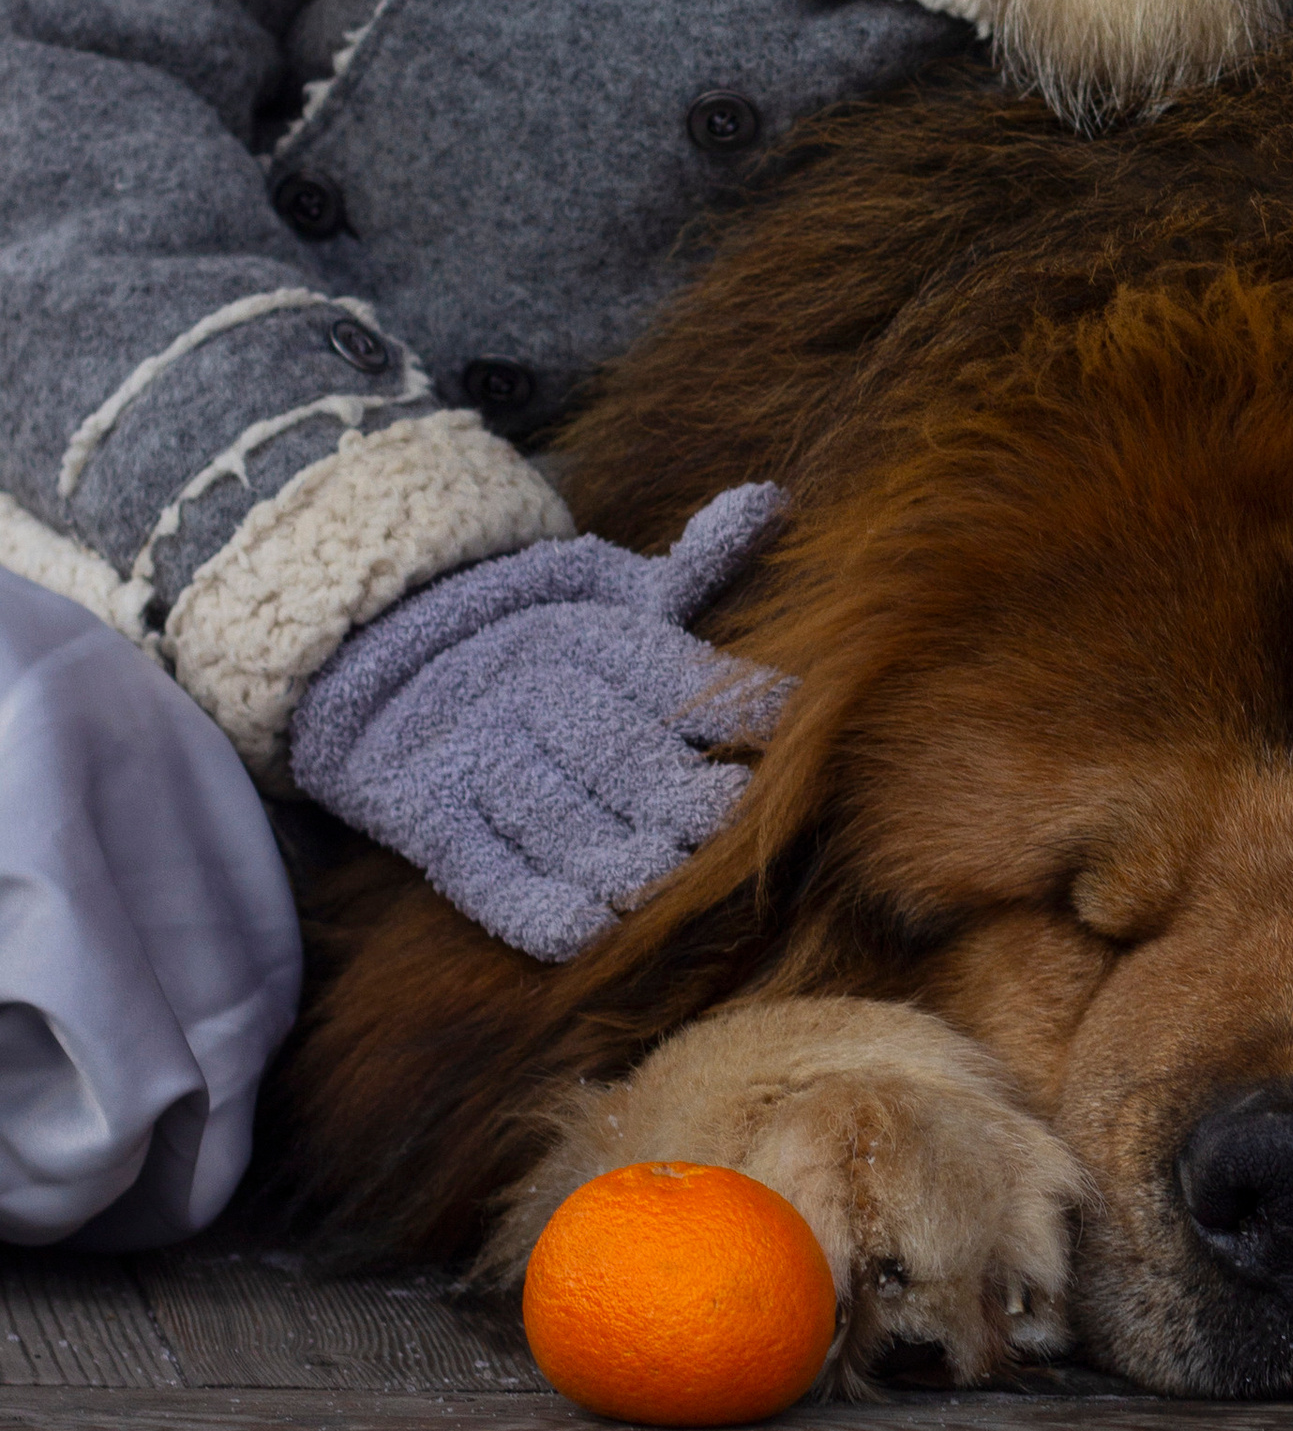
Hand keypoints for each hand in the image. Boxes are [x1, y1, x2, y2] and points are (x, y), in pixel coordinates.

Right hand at [290, 484, 792, 961]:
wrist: (366, 641)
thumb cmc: (529, 632)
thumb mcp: (606, 591)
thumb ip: (692, 566)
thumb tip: (770, 499)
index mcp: (590, 637)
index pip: (674, 672)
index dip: (733, 703)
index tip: (788, 728)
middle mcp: (531, 690)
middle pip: (616, 749)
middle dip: (676, 786)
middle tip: (731, 814)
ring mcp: (473, 753)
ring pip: (554, 814)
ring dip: (613, 853)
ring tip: (666, 880)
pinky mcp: (419, 811)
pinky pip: (478, 867)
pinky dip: (528, 904)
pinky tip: (583, 931)